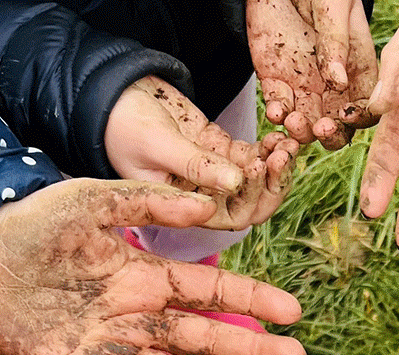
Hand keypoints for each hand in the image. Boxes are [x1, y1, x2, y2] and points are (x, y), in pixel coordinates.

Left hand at [0, 178, 305, 354]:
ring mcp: (114, 349)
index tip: (293, 314)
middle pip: (206, 338)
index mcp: (144, 273)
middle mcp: (138, 316)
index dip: (253, 302)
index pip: (212, 292)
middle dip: (251, 351)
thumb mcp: (89, 202)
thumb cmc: (27, 224)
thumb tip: (210, 208)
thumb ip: (148, 205)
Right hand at [106, 76, 298, 229]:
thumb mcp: (156, 143)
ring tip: (287, 142)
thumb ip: (194, 164)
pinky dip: (267, 147)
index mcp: (184, 207)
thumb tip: (236, 181)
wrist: (111, 95)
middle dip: (272, 184)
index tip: (260, 165)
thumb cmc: (121, 123)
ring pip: (255, 181)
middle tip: (283, 155)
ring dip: (275, 165)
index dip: (251, 197)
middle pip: (250, 205)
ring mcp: (212, 173)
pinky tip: (278, 134)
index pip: (230, 216)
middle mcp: (201, 196)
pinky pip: (251, 157)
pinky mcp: (218, 150)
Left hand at [248, 0, 378, 147]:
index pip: (367, 104)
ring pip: (307, 125)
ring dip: (301, 132)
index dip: (361, 117)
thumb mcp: (334, 5)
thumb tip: (338, 80)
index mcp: (357, 66)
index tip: (347, 115)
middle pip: (339, 125)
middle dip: (331, 134)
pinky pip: (278, 109)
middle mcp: (334, 84)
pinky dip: (276, 117)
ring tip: (293, 120)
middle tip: (320, 127)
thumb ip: (337, 40)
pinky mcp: (276, 82)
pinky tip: (275, 112)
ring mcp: (304, 86)